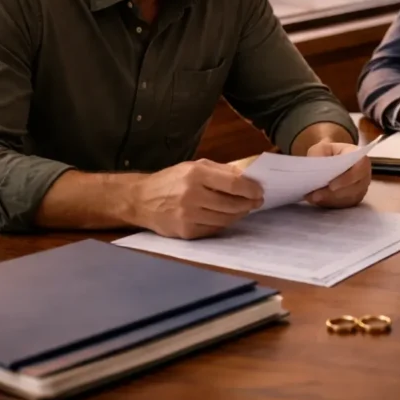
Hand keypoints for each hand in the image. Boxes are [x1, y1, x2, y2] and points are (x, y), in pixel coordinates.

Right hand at [133, 159, 263, 239]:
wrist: (140, 200)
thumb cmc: (171, 180)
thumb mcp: (194, 167)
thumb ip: (221, 171)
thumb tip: (248, 177)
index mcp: (195, 175)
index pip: (233, 184)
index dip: (250, 189)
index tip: (260, 191)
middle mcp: (191, 196)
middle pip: (232, 204)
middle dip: (249, 203)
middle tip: (256, 202)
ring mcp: (188, 216)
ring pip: (225, 218)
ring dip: (239, 214)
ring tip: (244, 208)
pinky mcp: (186, 232)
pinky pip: (214, 229)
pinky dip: (224, 223)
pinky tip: (227, 216)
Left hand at [303, 141, 371, 208]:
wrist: (329, 161)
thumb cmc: (327, 153)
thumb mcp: (321, 149)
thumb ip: (319, 156)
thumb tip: (318, 171)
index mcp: (358, 156)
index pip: (361, 167)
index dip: (348, 178)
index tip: (331, 185)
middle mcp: (364, 173)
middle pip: (355, 187)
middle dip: (334, 193)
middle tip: (315, 195)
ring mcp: (361, 187)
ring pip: (350, 198)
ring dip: (331, 200)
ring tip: (313, 198)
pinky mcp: (355, 198)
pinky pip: (346, 204)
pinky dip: (331, 204)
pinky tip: (318, 201)